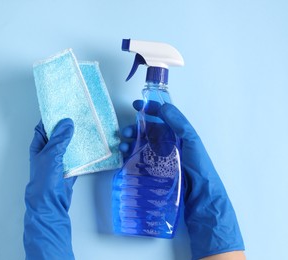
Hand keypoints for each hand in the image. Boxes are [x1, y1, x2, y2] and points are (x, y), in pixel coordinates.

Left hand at [24, 119, 75, 259]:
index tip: (62, 107)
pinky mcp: (69, 168)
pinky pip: (77, 157)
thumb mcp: (51, 155)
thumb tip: (67, 123)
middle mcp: (48, 151)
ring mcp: (59, 160)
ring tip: (87, 126)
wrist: (50, 202)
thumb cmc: (44, 179)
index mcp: (39, 146)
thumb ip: (60, 138)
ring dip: (76, 139)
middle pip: (58, 135)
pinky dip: (83, 152)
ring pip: (69, 145)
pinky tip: (91, 145)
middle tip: (79, 115)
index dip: (51, 117)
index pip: (44, 127)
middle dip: (67, 126)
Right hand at [121, 100, 244, 259]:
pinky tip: (124, 158)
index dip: (149, 110)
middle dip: (134, 129)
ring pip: (139, 146)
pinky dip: (128, 158)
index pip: (160, 118)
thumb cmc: (198, 167)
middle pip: (146, 132)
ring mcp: (158, 159)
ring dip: (128, 143)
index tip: (136, 105)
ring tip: (123, 146)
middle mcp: (166, 146)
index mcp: (176, 135)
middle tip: (126, 132)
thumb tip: (162, 107)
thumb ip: (178, 123)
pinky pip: (137, 162)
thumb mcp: (191, 141)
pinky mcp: (152, 173)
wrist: (200, 197)